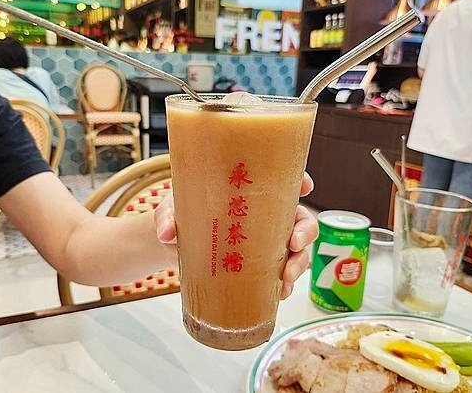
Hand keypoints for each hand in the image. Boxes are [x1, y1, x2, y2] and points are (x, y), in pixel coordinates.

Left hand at [154, 172, 317, 299]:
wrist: (174, 243)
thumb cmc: (179, 215)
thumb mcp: (170, 210)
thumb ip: (167, 216)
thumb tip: (167, 233)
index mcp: (250, 190)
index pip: (283, 179)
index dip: (300, 180)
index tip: (305, 187)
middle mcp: (265, 213)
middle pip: (300, 216)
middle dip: (305, 230)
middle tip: (294, 243)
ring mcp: (265, 240)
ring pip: (297, 248)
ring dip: (299, 262)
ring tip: (286, 278)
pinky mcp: (259, 264)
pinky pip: (282, 272)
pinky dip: (285, 283)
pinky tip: (280, 292)